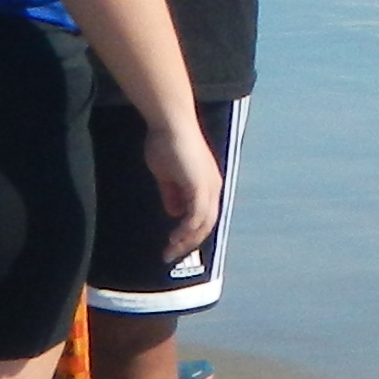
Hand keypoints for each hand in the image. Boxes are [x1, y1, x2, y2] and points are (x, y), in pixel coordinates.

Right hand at [143, 109, 224, 262]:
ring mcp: (209, 187)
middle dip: (189, 242)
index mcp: (206, 183)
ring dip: (186, 241)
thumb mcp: (166, 175)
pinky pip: (196, 217)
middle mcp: (212, 187)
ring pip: (203, 224)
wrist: (169, 123)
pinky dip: (185, 231)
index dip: (190, 231)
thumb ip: (172, 194)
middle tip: (171, 256)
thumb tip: (174, 214)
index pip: (203, 215)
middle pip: (207, 224)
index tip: (173, 243)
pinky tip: (173, 240)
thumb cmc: (166, 142)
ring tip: (169, 253)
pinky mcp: (200, 187)